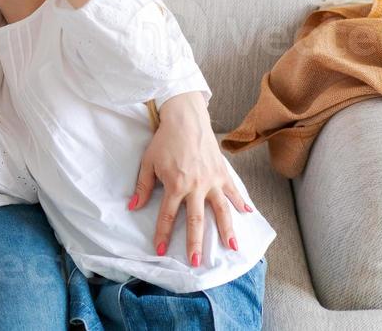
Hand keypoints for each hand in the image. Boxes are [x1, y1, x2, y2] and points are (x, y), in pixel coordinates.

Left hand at [133, 92, 253, 265]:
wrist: (185, 119)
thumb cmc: (164, 140)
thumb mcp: (148, 162)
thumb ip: (143, 187)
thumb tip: (133, 207)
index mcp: (175, 185)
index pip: (168, 216)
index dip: (163, 234)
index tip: (160, 250)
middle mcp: (196, 186)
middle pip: (196, 220)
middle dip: (195, 243)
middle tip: (196, 262)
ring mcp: (212, 180)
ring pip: (221, 210)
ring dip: (226, 230)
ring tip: (232, 248)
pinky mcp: (223, 172)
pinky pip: (233, 191)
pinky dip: (241, 202)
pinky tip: (249, 214)